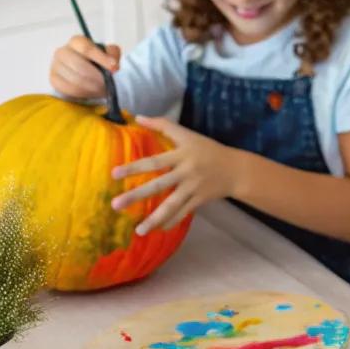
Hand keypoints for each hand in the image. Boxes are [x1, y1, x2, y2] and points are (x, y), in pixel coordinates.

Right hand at [49, 35, 120, 100]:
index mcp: (76, 42)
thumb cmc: (97, 62)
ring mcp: (55, 65)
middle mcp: (62, 51)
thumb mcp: (108, 55)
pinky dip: (83, 93)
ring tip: (101, 89)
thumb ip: (113, 55)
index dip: (102, 58)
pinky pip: (69, 88)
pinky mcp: (54, 79)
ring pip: (75, 79)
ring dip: (91, 87)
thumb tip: (113, 65)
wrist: (85, 74)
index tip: (114, 68)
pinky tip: (90, 92)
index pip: (87, 48)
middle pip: (79, 65)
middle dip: (97, 77)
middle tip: (108, 84)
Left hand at [110, 116, 238, 234]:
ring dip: (154, 219)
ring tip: (138, 231)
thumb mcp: (187, 134)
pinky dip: (171, 222)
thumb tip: (138, 117)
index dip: (133, 167)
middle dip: (136, 196)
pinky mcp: (200, 200)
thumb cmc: (208, 149)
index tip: (113, 174)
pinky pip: (183, 213)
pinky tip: (158, 230)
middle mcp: (186, 172)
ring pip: (171, 205)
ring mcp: (193, 188)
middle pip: (158, 186)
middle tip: (116, 205)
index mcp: (181, 155)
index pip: (153, 162)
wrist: (236, 169)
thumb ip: (163, 125)